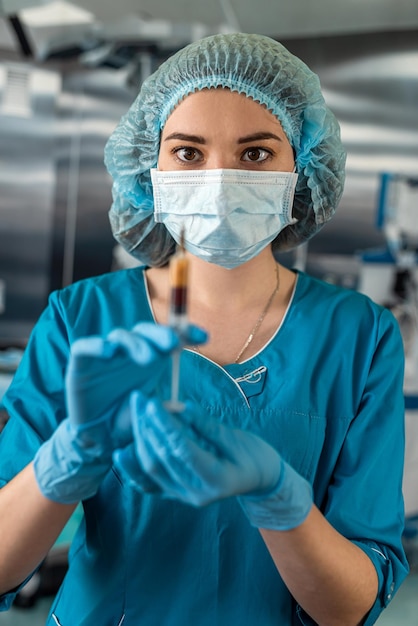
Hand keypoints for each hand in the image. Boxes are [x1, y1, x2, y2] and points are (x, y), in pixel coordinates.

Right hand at [33, 323, 205, 503]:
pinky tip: (110, 351)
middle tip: (173, 343)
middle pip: (145, 331)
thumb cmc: (128, 418)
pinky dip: (96, 345)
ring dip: (135, 343)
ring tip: (147, 358)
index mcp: (150, 358)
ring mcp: (105, 355)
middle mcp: (128, 351)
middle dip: (160, 334)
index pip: (168, 337)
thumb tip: (184, 408)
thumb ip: (167, 406)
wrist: (99, 436)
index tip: (203, 338)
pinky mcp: (81, 363)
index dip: (186, 333)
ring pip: (120, 336)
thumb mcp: (151, 411)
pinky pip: (85, 346)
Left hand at [119, 392, 311, 528]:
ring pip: (151, 469)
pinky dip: (132, 469)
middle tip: (139, 399)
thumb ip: (207, 425)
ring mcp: (183, 496)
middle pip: (162, 458)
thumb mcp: (237, 438)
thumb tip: (182, 407)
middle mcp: (195, 493)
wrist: (259, 481)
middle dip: (147, 427)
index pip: (182, 450)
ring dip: (139, 438)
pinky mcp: (175, 494)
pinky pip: (148, 484)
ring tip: (135, 412)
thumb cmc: (254, 456)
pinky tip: (120, 453)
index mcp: (215, 480)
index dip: (165, 426)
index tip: (153, 403)